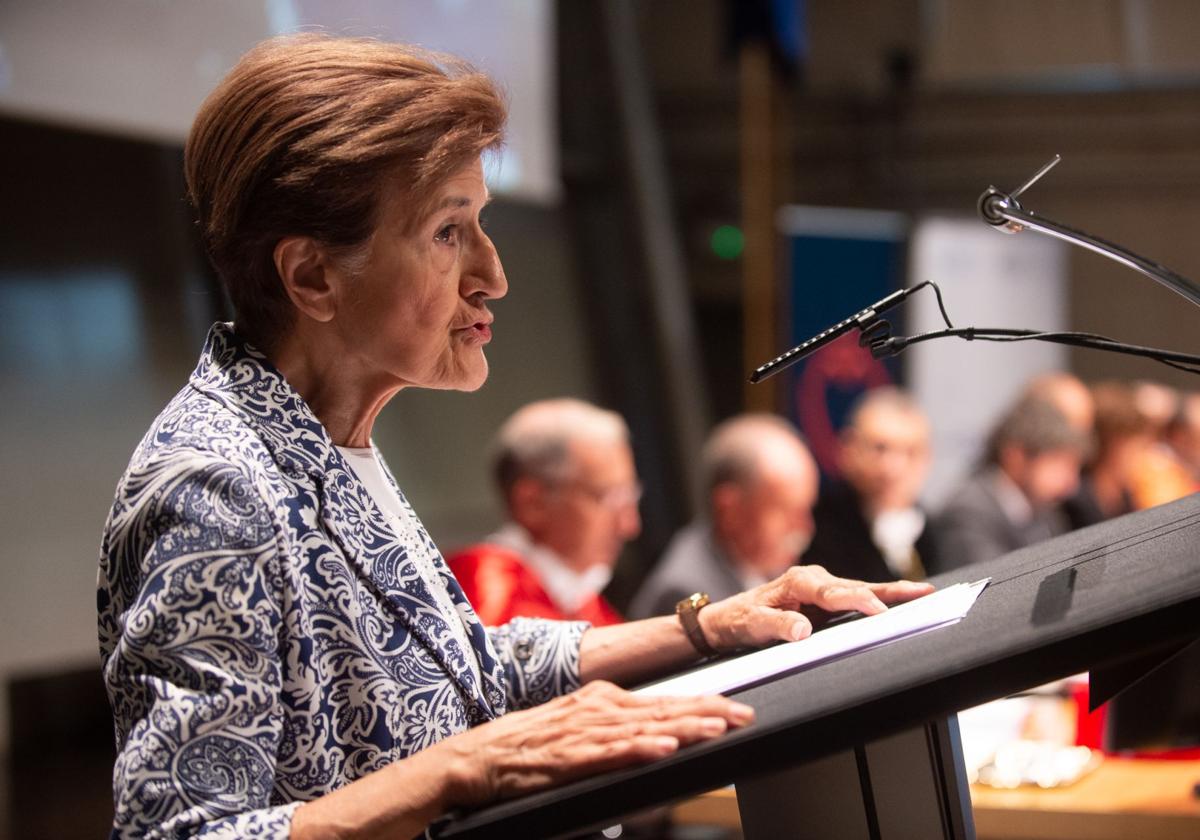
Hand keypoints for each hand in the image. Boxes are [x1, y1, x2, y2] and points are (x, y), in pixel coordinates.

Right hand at [433, 680, 754, 806]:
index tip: (737, 708)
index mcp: (603, 700)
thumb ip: (615, 731)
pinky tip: (664, 748)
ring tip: (717, 727)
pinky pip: (611, 753)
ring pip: (644, 727)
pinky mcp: (569, 757)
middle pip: (663, 709)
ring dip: (683, 726)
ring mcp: (584, 731)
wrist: (477, 756)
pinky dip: (639, 749)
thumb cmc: (528, 746)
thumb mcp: (576, 727)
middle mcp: (598, 709)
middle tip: (745, 714)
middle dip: (707, 712)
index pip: (664, 701)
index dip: (703, 703)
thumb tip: (655, 735)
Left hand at [698, 565, 934, 651]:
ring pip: (862, 588)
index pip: (836, 593)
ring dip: (893, 592)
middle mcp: (814, 578)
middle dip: (891, 590)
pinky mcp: (826, 596)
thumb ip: (777, 625)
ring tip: (925, 594)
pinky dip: (881, 596)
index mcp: (799, 582)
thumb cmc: (740, 620)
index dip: (860, 601)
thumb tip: (803, 629)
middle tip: (924, 593)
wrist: (729, 617)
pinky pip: (857, 595)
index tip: (880, 612)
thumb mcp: (754, 626)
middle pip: (858, 586)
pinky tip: (903, 600)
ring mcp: (822, 586)